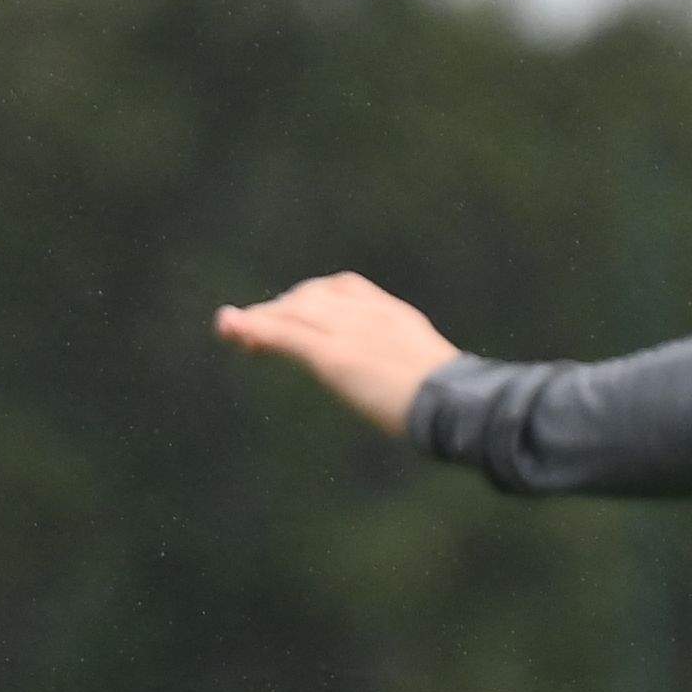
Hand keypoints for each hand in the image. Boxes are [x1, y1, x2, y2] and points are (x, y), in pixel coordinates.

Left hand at [213, 273, 463, 435]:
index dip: (311, 298)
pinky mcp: (334, 355)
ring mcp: (349, 333)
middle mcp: (367, 315)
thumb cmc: (457, 403)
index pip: (343, 289)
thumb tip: (419, 403)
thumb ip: (414, 378)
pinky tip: (231, 329)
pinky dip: (254, 330)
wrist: (460, 403)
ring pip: (291, 312)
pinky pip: (286, 335)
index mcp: (393, 316)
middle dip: (279, 309)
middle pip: (309, 296)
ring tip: (231, 331)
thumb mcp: (433, 379)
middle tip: (251, 330)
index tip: (293, 312)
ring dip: (257, 320)